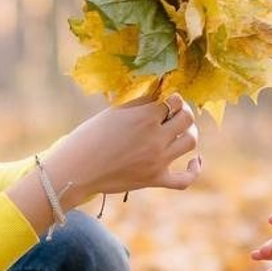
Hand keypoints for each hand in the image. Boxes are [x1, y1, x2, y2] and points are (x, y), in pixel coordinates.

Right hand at [45, 92, 201, 200]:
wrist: (76, 169)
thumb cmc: (90, 136)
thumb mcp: (114, 111)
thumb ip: (139, 102)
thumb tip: (159, 91)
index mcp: (144, 116)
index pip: (173, 100)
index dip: (171, 97)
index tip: (165, 99)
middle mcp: (155, 137)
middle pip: (187, 118)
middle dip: (184, 112)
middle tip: (175, 113)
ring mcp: (157, 160)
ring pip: (190, 142)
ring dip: (190, 133)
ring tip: (181, 131)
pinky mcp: (155, 179)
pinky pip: (185, 179)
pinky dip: (194, 169)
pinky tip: (195, 161)